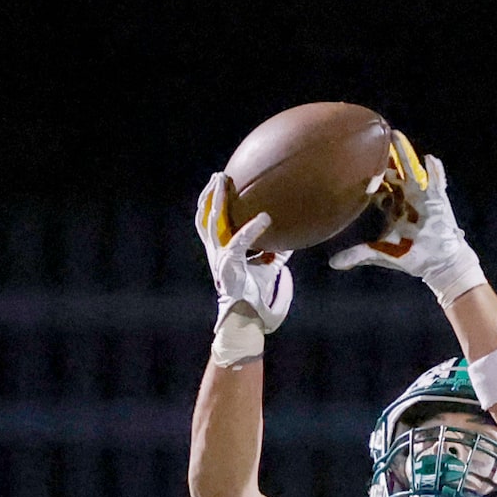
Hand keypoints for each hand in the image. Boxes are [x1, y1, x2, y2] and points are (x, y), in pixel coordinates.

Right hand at [195, 173, 292, 367]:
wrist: (247, 321)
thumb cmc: (256, 302)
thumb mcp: (269, 273)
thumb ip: (277, 257)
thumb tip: (291, 244)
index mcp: (223, 254)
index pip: (214, 225)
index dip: (215, 205)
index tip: (222, 186)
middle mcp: (217, 254)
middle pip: (205, 218)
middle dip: (209, 196)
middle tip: (218, 175)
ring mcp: (219, 258)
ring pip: (210, 223)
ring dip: (215, 200)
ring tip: (221, 181)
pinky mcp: (229, 265)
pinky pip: (240, 241)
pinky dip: (252, 230)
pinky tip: (265, 219)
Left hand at [327, 136, 488, 305]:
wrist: (438, 263)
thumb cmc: (410, 254)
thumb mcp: (381, 254)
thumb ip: (357, 255)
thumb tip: (332, 263)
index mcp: (393, 206)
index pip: (378, 186)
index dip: (367, 176)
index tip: (353, 163)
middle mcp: (406, 197)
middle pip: (393, 172)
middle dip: (384, 156)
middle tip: (372, 137)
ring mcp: (422, 197)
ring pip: (412, 171)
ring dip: (405, 154)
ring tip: (396, 136)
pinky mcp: (438, 202)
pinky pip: (437, 183)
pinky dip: (435, 172)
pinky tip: (430, 159)